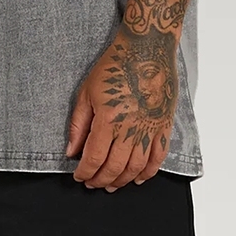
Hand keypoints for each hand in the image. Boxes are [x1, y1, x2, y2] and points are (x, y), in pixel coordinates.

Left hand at [65, 25, 177, 189]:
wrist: (146, 51)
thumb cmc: (114, 67)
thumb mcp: (87, 92)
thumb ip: (78, 124)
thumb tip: (71, 151)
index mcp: (108, 120)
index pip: (94, 158)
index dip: (85, 172)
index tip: (78, 176)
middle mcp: (131, 129)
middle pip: (114, 167)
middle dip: (100, 180)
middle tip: (92, 183)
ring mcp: (150, 129)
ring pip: (136, 168)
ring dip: (122, 181)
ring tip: (111, 184)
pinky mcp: (164, 126)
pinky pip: (157, 158)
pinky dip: (148, 173)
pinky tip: (137, 178)